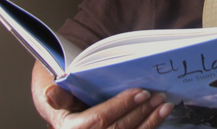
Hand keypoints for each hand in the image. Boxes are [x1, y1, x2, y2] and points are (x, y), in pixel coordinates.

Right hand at [32, 61, 172, 128]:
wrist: (71, 124)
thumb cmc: (68, 109)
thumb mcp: (60, 100)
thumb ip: (60, 96)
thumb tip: (52, 91)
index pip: (99, 119)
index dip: (121, 106)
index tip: (140, 92)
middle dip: (141, 112)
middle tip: (158, 96)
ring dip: (151, 122)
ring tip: (165, 106)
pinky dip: (149, 128)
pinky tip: (160, 118)